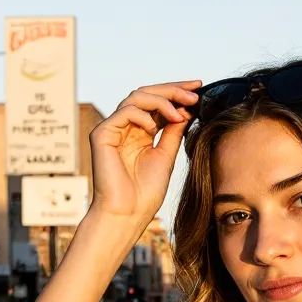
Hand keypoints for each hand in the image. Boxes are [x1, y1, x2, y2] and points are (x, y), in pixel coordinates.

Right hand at [88, 80, 201, 223]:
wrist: (128, 213)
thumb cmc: (145, 193)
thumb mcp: (166, 155)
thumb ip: (173, 130)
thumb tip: (186, 108)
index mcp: (139, 132)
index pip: (157, 103)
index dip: (177, 92)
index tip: (199, 88)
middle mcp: (125, 127)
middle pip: (147, 94)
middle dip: (173, 90)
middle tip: (194, 92)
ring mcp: (112, 129)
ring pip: (136, 97)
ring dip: (162, 100)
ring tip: (180, 113)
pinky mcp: (102, 134)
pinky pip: (125, 112)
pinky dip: (143, 115)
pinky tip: (154, 128)